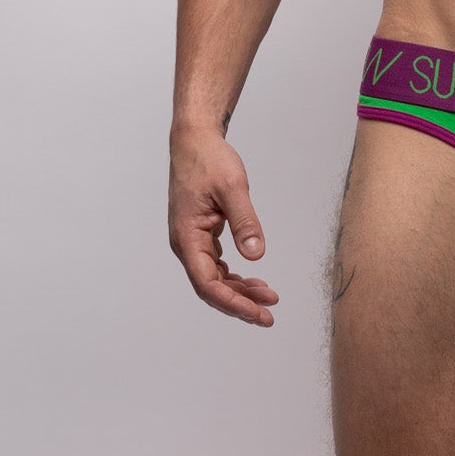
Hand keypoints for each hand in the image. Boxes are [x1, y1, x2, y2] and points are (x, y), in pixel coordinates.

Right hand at [168, 128, 278, 326]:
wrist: (194, 141)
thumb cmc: (209, 160)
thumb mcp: (232, 188)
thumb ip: (245, 221)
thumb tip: (255, 254)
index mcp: (186, 237)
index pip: (207, 284)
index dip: (234, 303)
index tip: (259, 312)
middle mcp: (184, 244)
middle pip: (210, 287)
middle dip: (239, 303)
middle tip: (269, 314)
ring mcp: (191, 240)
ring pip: (213, 278)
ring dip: (238, 290)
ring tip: (268, 297)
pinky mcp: (199, 234)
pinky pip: (214, 265)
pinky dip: (233, 276)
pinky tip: (252, 279)